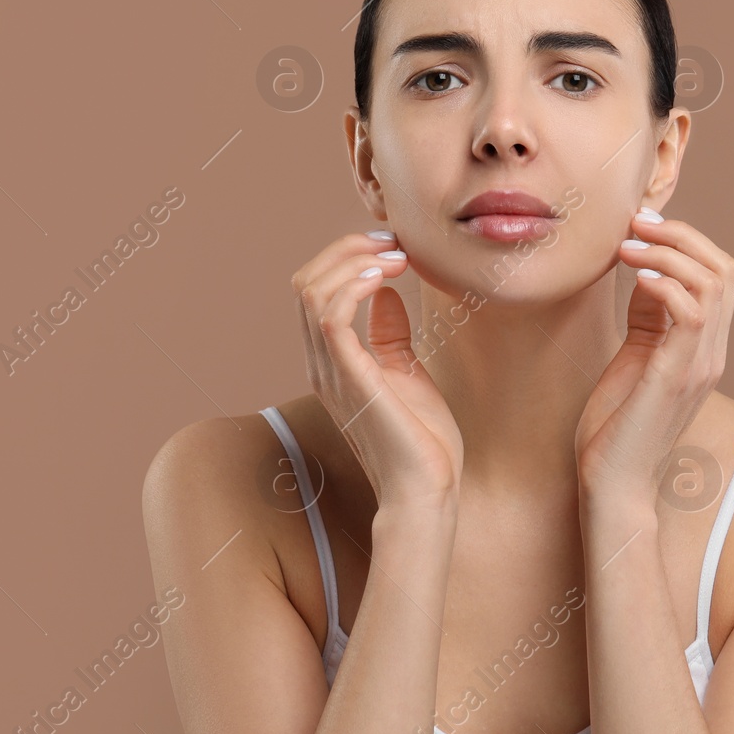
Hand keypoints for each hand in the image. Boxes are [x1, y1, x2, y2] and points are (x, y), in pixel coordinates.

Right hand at [292, 231, 463, 510]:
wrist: (427, 489)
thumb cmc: (422, 442)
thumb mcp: (406, 374)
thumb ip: (389, 335)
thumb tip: (386, 294)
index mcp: (332, 362)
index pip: (315, 290)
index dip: (347, 256)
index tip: (392, 246)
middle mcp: (321, 364)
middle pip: (305, 281)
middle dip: (347, 248)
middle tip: (393, 243)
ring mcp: (331, 372)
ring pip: (312, 291)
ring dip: (353, 261)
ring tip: (394, 257)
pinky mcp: (349, 379)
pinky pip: (331, 317)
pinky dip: (353, 285)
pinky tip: (384, 277)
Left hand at [574, 209, 733, 498]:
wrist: (612, 486)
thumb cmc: (614, 428)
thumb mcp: (634, 359)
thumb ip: (647, 318)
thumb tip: (645, 270)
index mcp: (704, 349)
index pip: (720, 275)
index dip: (686, 240)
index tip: (641, 226)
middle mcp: (712, 354)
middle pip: (725, 269)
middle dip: (681, 234)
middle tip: (634, 224)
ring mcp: (700, 365)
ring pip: (714, 282)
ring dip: (669, 251)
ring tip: (627, 246)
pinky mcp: (677, 376)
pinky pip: (690, 312)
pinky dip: (664, 282)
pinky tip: (635, 277)